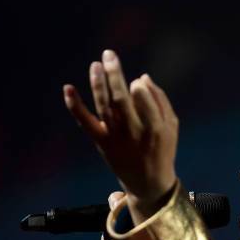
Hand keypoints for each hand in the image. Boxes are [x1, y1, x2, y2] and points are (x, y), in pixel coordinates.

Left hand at [63, 50, 178, 212]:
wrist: (148, 184)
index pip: (142, 98)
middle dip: (114, 74)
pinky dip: (75, 106)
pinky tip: (68, 89)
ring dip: (98, 83)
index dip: (138, 85)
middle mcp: (134, 133)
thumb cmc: (162, 150)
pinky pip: (86, 123)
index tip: (137, 84)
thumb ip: (161, 101)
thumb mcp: (171, 127)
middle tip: (109, 55)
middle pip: (121, 99)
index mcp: (155, 128)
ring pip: (104, 106)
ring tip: (96, 64)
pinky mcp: (102, 143)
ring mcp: (116, 138)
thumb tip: (142, 77)